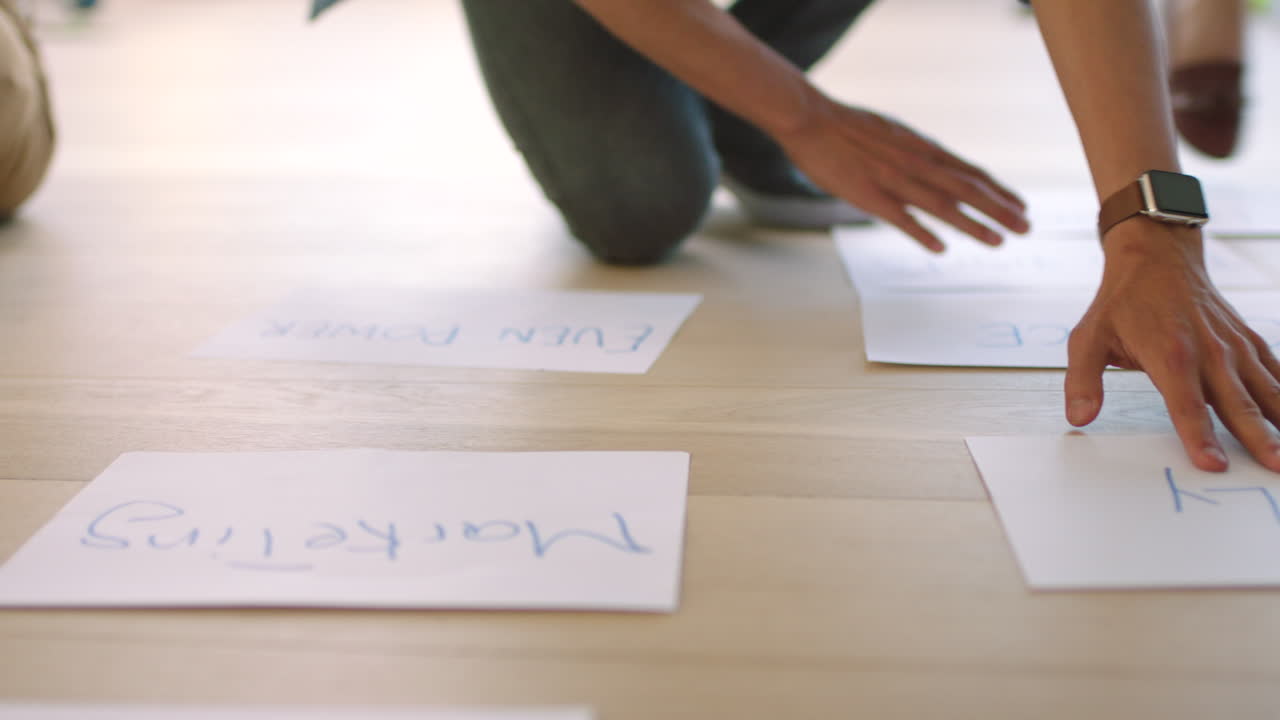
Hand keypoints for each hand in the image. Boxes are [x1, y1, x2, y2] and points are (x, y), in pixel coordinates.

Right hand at [773, 95, 1030, 250]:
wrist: (812, 119)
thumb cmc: (849, 126)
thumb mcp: (894, 132)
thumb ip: (916, 151)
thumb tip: (935, 163)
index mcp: (923, 149)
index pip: (971, 173)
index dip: (999, 191)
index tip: (1020, 206)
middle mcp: (916, 164)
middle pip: (967, 190)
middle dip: (1000, 210)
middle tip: (1026, 228)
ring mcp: (893, 180)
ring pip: (942, 206)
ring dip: (973, 225)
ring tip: (998, 241)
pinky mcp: (868, 195)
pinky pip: (900, 218)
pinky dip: (922, 233)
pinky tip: (940, 249)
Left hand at [1065, 220, 1279, 471]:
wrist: (1158, 256)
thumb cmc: (1122, 301)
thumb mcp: (1087, 337)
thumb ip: (1083, 380)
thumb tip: (1079, 418)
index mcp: (1170, 355)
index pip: (1187, 406)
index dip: (1200, 437)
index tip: (1214, 465)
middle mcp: (1210, 352)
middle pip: (1238, 405)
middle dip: (1260, 439)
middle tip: (1276, 468)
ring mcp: (1234, 347)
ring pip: (1267, 391)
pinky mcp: (1248, 341)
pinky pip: (1276, 372)